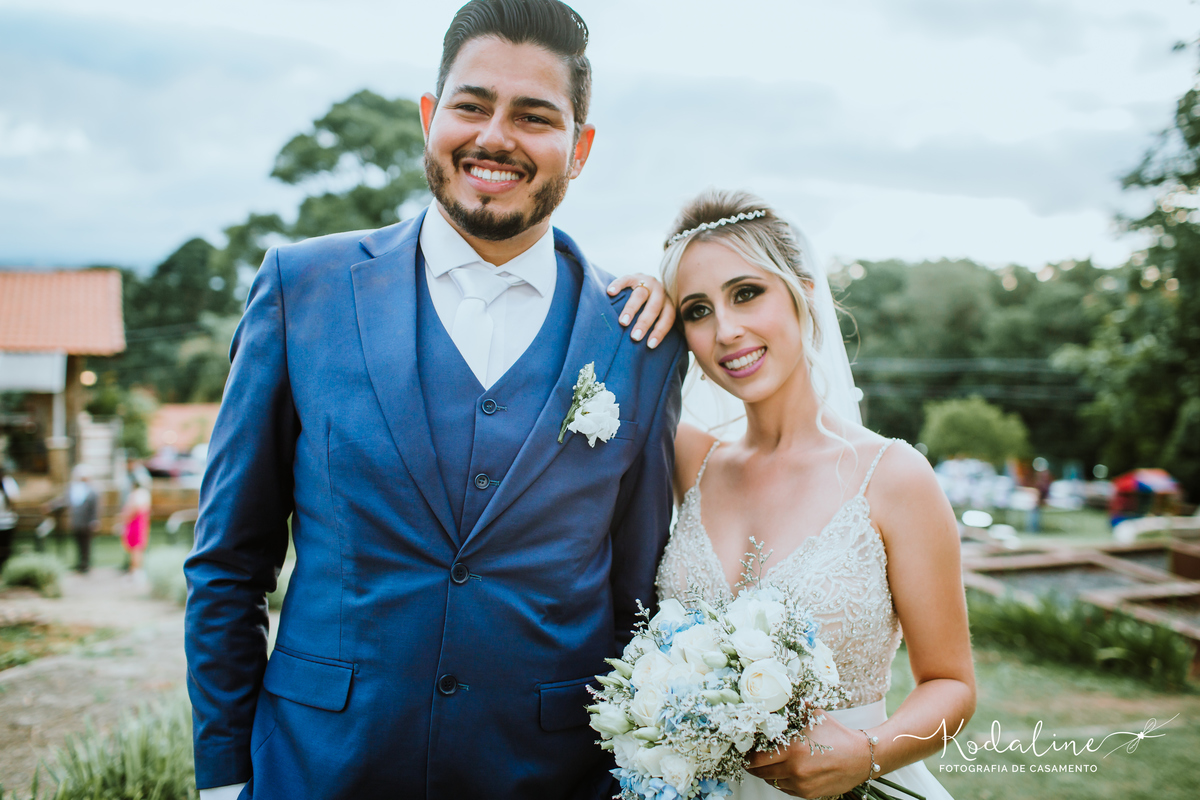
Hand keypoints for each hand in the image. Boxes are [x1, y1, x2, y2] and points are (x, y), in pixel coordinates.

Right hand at [606, 273, 674, 348]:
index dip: (660, 332)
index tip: (649, 345)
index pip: (667, 318)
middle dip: (644, 323)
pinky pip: (626, 279)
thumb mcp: (659, 317)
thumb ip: (659, 329)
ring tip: (623, 322)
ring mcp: (646, 282)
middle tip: (635, 337)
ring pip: (640, 294)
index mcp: (668, 303)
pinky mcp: (633, 276)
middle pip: (654, 307)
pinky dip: (618, 285)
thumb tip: (658, 351)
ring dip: (632, 309)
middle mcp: (660, 291)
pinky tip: (610, 292)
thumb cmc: (650, 310)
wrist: (645, 284)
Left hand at [745, 711, 871, 797]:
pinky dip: (780, 780)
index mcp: (793, 750)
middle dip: (752, 765)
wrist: (861, 757)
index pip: (757, 758)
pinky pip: (784, 788)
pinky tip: (783, 769)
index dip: (747, 755)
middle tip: (749, 756)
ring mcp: (801, 784)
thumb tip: (775, 695)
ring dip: (766, 773)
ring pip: (771, 781)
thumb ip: (793, 708)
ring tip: (766, 762)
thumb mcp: (813, 715)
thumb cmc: (837, 734)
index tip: (743, 749)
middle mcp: (795, 770)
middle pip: (760, 772)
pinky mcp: (807, 794)